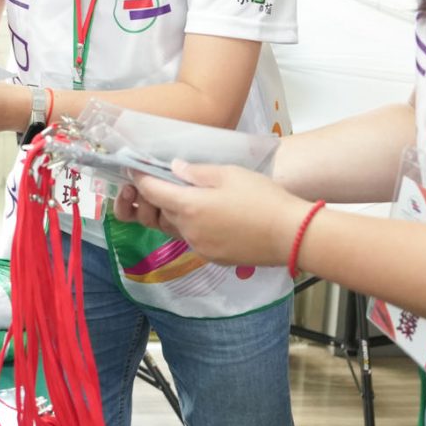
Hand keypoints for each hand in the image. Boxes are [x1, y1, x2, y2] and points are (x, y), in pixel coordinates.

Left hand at [114, 161, 309, 267]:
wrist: (291, 234)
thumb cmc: (262, 198)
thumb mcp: (229, 173)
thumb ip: (197, 172)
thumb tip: (174, 169)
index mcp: (188, 207)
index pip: (151, 192)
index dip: (140, 178)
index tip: (134, 169)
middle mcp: (188, 231)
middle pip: (159, 212)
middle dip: (152, 197)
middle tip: (156, 181)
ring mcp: (200, 247)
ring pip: (173, 228)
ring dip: (171, 214)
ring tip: (182, 197)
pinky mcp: (213, 257)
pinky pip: (191, 240)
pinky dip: (189, 227)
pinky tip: (204, 215)